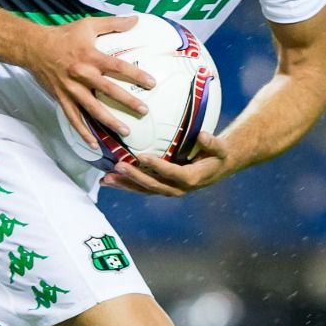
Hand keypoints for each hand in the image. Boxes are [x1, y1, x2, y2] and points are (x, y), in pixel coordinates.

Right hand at [14, 16, 155, 147]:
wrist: (34, 47)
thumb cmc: (63, 35)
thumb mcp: (88, 25)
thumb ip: (113, 23)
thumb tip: (135, 19)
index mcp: (90, 56)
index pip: (117, 67)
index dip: (135, 75)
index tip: (152, 84)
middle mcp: (81, 74)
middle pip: (108, 91)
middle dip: (127, 102)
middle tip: (143, 111)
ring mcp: (71, 89)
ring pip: (92, 109)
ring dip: (109, 121)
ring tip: (125, 131)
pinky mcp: (61, 99)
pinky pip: (73, 118)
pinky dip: (83, 132)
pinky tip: (94, 144)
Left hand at [103, 131, 239, 196]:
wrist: (218, 167)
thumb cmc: (218, 154)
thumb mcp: (220, 148)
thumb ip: (212, 143)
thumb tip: (203, 135)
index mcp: (192, 178)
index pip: (172, 173)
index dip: (157, 166)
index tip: (142, 156)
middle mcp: (179, 189)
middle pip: (153, 185)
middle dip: (134, 177)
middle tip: (118, 166)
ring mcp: (168, 190)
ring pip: (144, 190)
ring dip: (125, 185)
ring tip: (105, 179)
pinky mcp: (161, 188)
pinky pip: (142, 188)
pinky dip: (125, 185)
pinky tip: (108, 180)